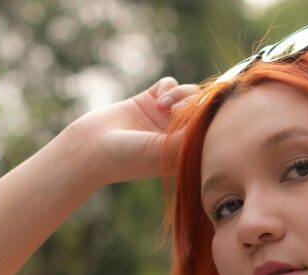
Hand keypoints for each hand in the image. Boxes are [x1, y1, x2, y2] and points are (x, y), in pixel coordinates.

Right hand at [60, 75, 200, 185]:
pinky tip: (158, 101)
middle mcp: (178, 134)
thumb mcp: (166, 150)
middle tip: (179, 111)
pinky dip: (168, 87)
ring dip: (180, 94)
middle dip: (195, 104)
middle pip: (202, 108)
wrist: (92, 148)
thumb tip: (214, 117)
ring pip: (188, 93)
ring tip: (164, 106)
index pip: (211, 130)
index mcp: (186, 152)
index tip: (200, 118)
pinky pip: (169, 84)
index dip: (211, 119)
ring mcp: (164, 116)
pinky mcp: (149, 100)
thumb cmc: (130, 158)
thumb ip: (192, 134)